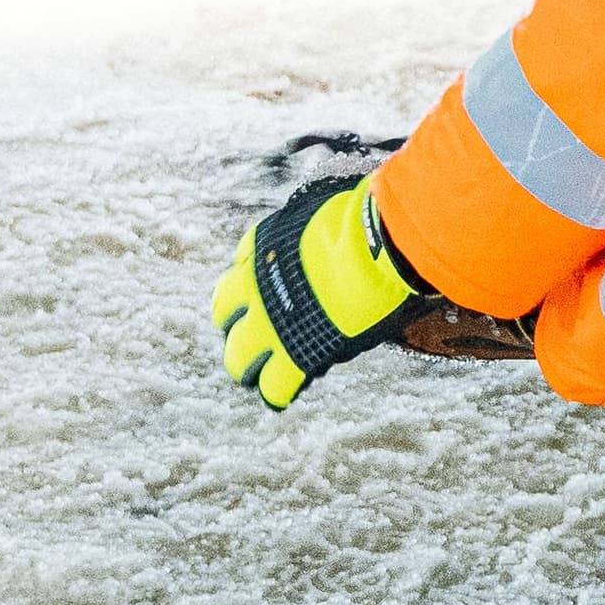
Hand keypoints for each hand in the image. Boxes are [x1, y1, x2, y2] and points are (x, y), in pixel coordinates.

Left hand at [214, 171, 415, 404]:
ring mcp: (271, 325)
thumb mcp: (321, 208)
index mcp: (261, 250)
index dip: (245, 289)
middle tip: (246, 337)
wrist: (380, 249)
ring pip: (238, 358)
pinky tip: (279, 396)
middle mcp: (255, 289)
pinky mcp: (295, 356)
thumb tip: (327, 216)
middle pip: (224, 316)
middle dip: (234, 327)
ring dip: (245, 366)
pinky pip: (274, 386)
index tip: (255, 297)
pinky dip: (276, 392)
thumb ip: (311, 224)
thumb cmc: (364, 221)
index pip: (237, 273)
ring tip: (252, 375)